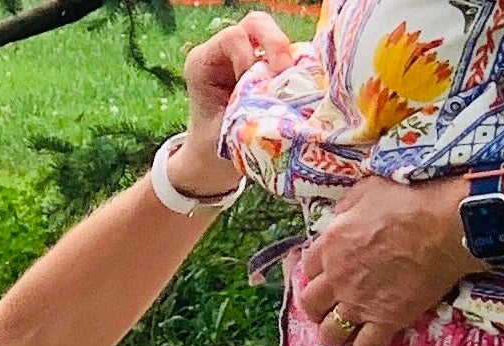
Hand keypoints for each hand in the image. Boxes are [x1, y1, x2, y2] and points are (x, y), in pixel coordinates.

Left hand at [173, 10, 295, 196]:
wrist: (211, 165)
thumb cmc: (212, 150)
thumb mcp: (225, 132)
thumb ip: (248, 110)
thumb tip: (279, 96)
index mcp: (203, 62)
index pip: (233, 37)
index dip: (249, 58)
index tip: (255, 90)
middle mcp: (224, 53)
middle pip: (255, 24)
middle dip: (274, 42)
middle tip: (286, 69)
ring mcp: (247, 57)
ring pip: (273, 34)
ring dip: (287, 55)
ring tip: (294, 80)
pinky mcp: (265, 68)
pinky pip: (286, 54)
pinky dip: (296, 66)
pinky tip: (300, 84)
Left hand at [298, 175, 481, 345]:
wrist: (444, 225)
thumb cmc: (410, 199)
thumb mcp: (367, 189)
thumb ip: (346, 208)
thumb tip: (337, 219)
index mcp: (331, 244)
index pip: (308, 267)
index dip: (316, 273)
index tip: (324, 276)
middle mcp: (338, 278)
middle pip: (311, 304)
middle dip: (316, 308)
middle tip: (328, 308)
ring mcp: (359, 304)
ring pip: (330, 332)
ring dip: (332, 335)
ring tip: (341, 336)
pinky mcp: (385, 322)